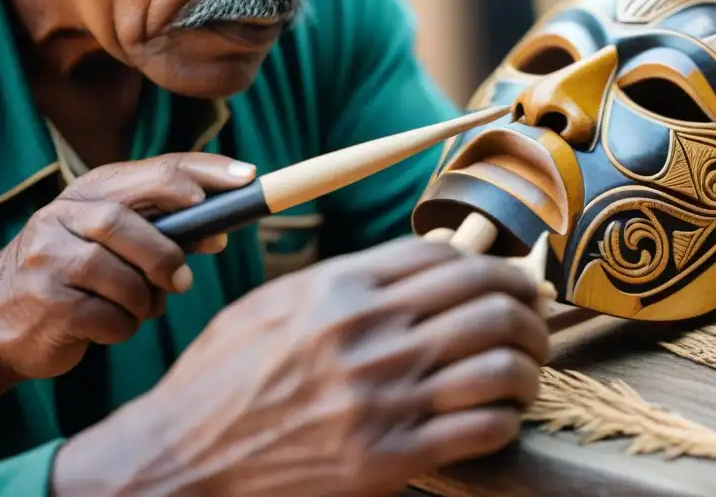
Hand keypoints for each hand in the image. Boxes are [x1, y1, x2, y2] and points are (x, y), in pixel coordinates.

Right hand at [0, 153, 256, 389]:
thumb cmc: (77, 277)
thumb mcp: (113, 242)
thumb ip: (163, 231)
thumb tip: (220, 232)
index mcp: (89, 193)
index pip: (153, 171)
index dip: (202, 172)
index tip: (245, 179)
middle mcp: (62, 217)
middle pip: (123, 220)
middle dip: (166, 252)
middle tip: (183, 279)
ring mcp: (47, 259)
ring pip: (119, 275)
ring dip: (145, 299)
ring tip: (141, 307)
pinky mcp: (45, 303)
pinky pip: (107, 316)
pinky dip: (123, 326)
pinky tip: (110, 325)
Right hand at [52, 238, 549, 496]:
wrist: (181, 456)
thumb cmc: (224, 374)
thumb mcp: (275, 302)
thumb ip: (347, 277)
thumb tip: (420, 263)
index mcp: (341, 290)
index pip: (445, 257)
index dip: (490, 262)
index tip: (505, 277)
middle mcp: (368, 336)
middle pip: (487, 301)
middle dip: (527, 305)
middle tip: (534, 316)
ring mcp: (381, 399)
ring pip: (499, 363)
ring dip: (529, 362)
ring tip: (528, 365)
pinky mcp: (388, 459)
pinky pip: (482, 428)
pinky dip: (507, 416)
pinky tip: (502, 413)